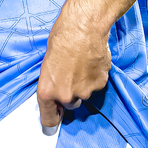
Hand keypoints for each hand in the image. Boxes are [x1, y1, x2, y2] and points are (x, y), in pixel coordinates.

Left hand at [37, 0, 111, 127]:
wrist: (83, 27)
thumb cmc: (62, 39)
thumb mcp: (47, 63)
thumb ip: (52, 83)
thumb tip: (57, 93)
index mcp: (48, 91)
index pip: (49, 120)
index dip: (53, 118)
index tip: (56, 118)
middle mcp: (66, 96)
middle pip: (70, 105)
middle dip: (71, 94)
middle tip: (71, 74)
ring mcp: (85, 92)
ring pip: (85, 94)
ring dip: (84, 83)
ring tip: (81, 63)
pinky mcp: (100, 84)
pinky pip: (97, 85)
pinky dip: (95, 76)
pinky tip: (91, 61)